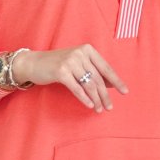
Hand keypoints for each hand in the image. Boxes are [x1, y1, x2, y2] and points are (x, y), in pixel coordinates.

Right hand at [13, 45, 128, 111]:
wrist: (34, 63)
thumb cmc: (58, 65)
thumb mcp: (78, 64)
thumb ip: (93, 71)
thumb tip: (112, 85)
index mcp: (88, 50)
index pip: (106, 68)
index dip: (116, 81)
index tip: (125, 92)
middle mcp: (80, 53)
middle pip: (98, 78)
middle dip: (105, 95)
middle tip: (109, 107)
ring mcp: (70, 61)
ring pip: (89, 84)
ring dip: (96, 99)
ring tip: (99, 109)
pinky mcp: (61, 71)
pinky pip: (77, 88)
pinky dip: (84, 98)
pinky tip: (90, 105)